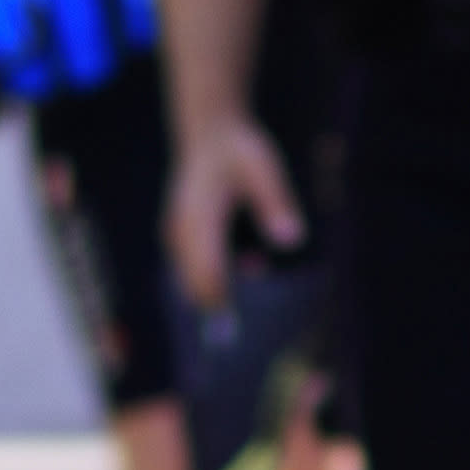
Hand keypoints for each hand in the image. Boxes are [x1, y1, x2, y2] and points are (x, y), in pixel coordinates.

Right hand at [172, 110, 304, 314]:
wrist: (209, 132)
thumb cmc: (239, 150)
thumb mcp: (264, 167)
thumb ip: (276, 202)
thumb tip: (292, 240)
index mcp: (199, 215)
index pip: (206, 270)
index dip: (218, 303)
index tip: (230, 332)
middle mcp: (182, 229)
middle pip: (194, 283)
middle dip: (215, 307)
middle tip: (233, 337)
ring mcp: (177, 234)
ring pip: (191, 279)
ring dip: (218, 291)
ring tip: (252, 278)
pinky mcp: (181, 237)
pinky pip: (194, 269)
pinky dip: (216, 278)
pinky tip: (251, 265)